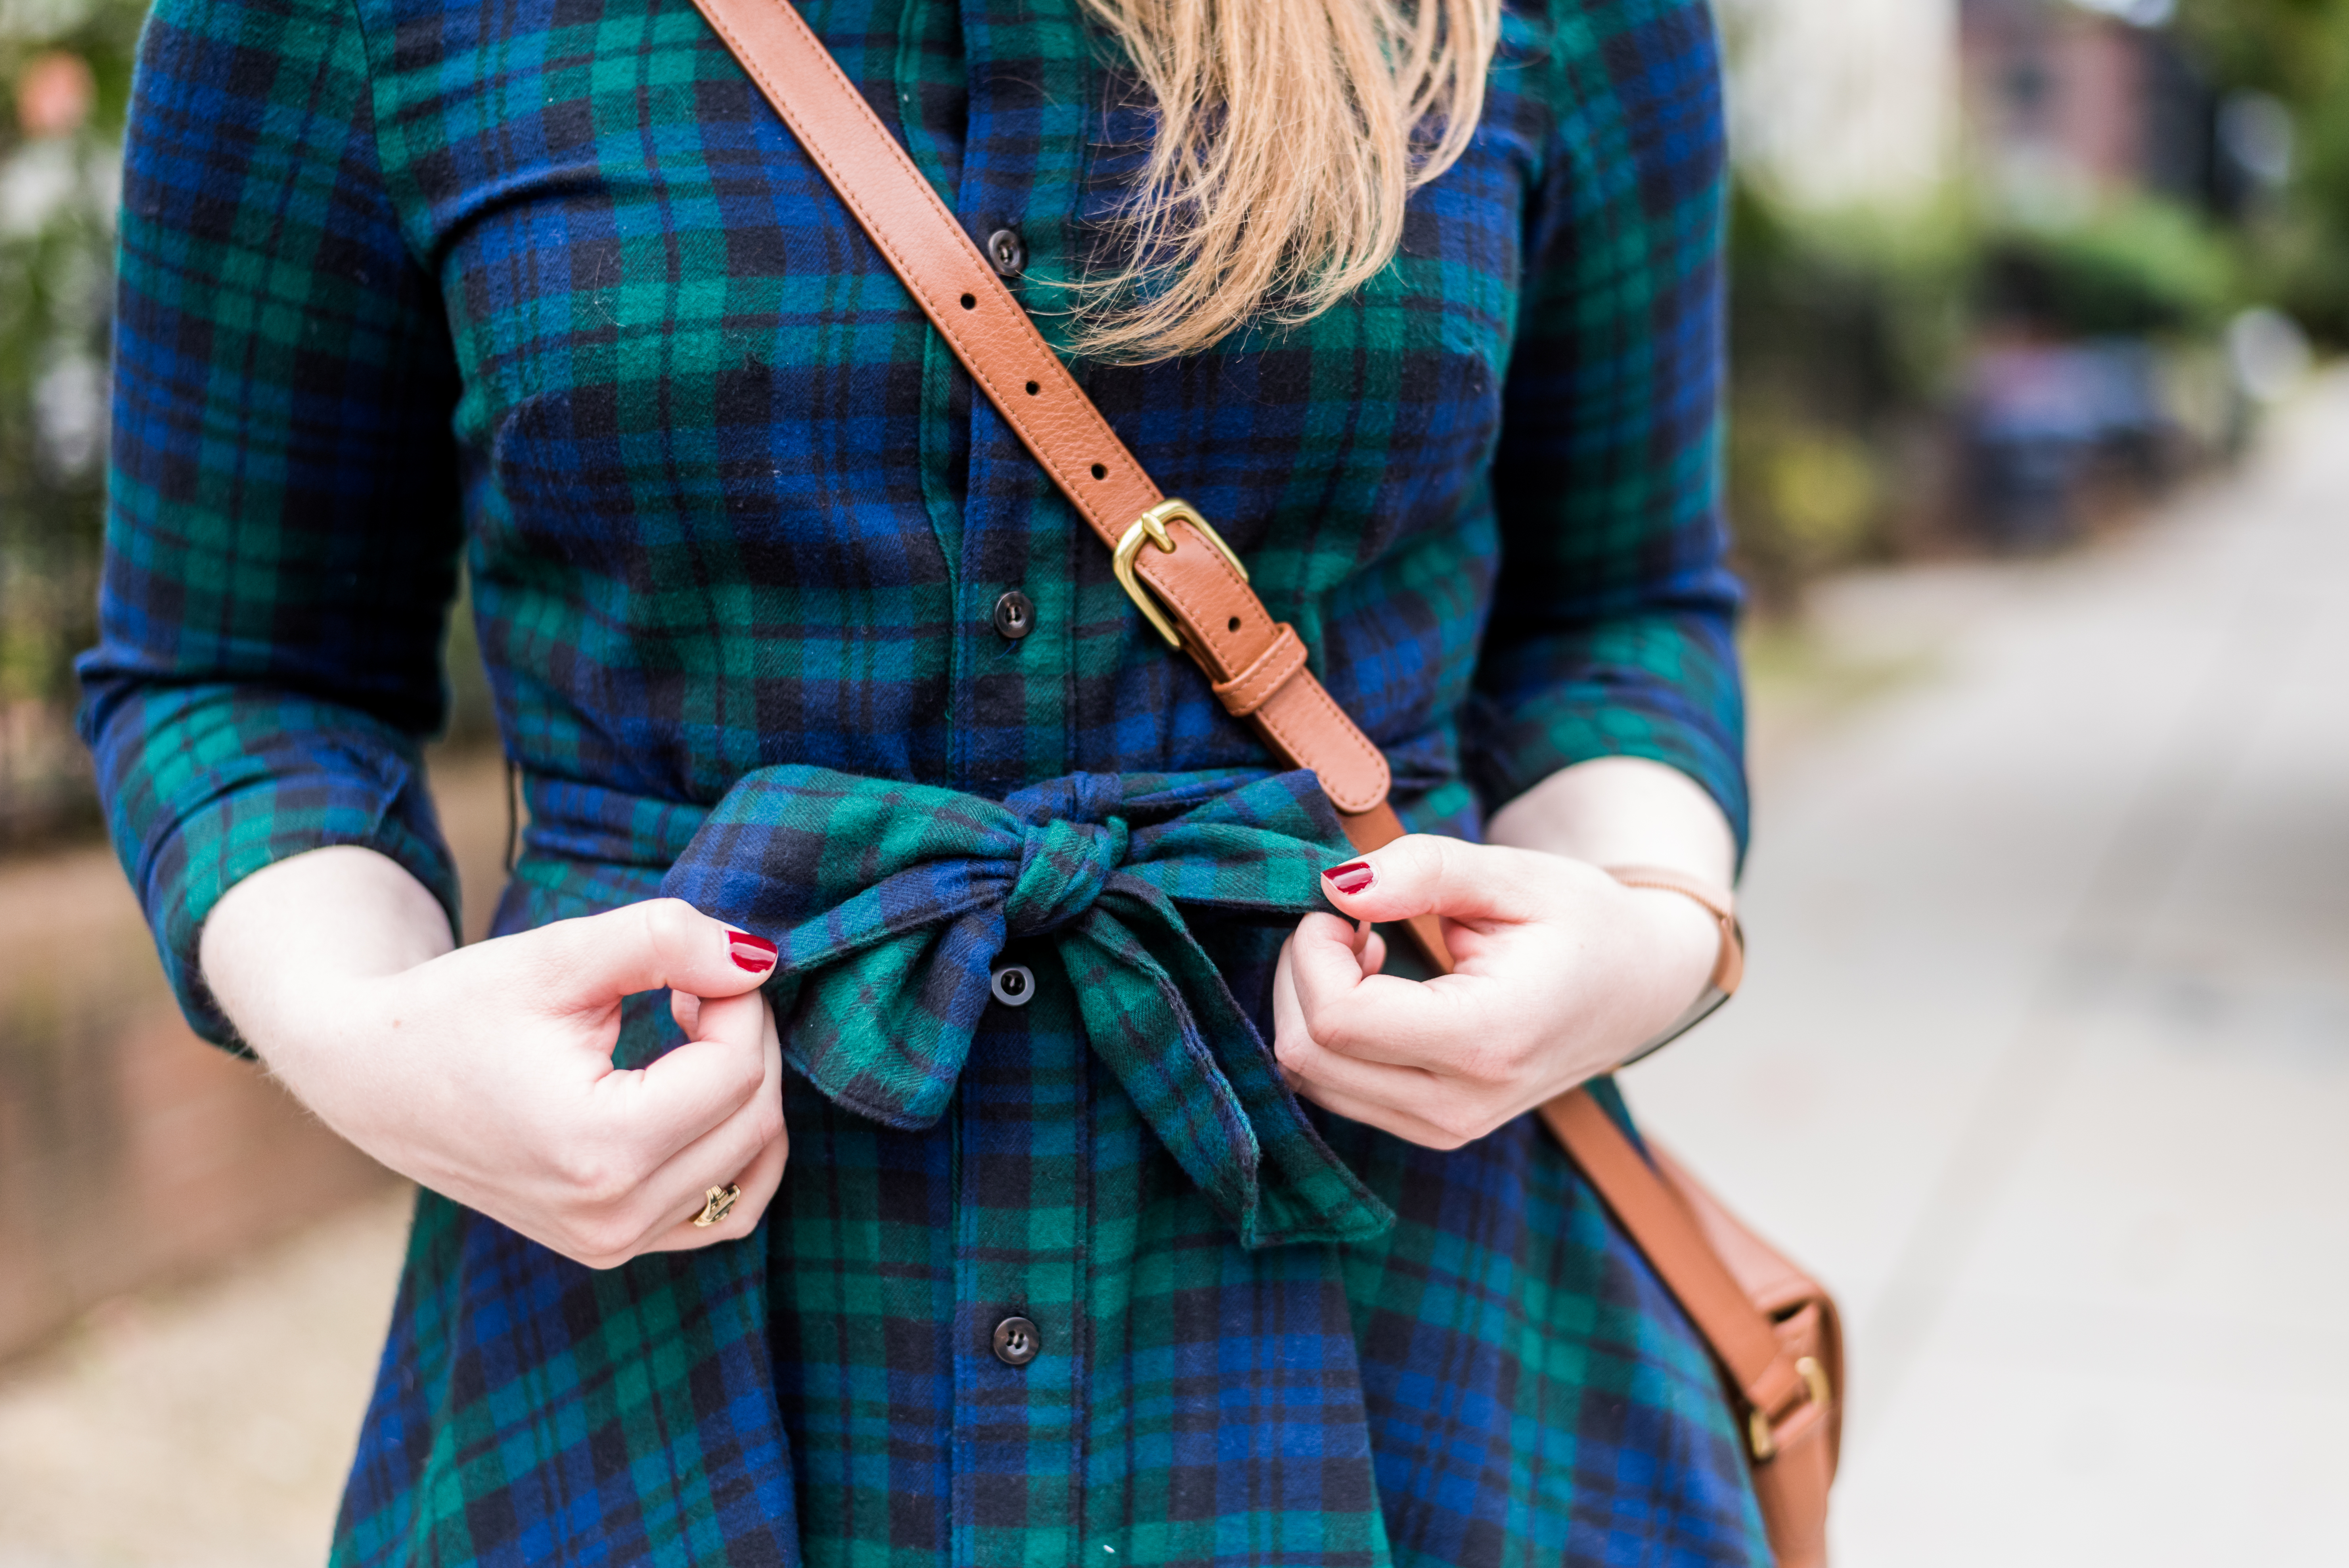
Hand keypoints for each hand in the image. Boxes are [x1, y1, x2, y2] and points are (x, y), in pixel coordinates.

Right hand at [202, 847, 787, 1268]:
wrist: (374, 1080)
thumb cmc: (458, 1010)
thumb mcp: (560, 955)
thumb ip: (667, 941)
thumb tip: (760, 959)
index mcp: (598, 1150)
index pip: (735, 1069)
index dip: (735, 1001)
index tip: (690, 967)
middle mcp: (611, 1218)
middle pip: (752, 1118)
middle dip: (744, 1038)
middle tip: (690, 988)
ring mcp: (611, 1243)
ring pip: (751, 1165)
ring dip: (744, 1089)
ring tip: (688, 1035)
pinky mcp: (611, 1246)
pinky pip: (725, 1211)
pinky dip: (737, 1150)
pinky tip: (701, 1092)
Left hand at [1271, 834, 1720, 1148]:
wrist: (1638, 987)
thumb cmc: (1582, 922)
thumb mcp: (1514, 873)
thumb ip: (1424, 870)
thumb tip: (1338, 885)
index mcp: (1488, 1038)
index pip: (1339, 1019)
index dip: (1314, 951)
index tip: (1347, 908)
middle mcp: (1462, 1103)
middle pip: (1309, 1056)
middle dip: (1302, 974)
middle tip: (1352, 921)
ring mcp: (1448, 1128)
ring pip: (1311, 1079)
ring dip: (1312, 1004)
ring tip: (1371, 952)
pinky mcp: (1435, 1130)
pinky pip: (1336, 1090)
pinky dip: (1331, 1035)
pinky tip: (1377, 990)